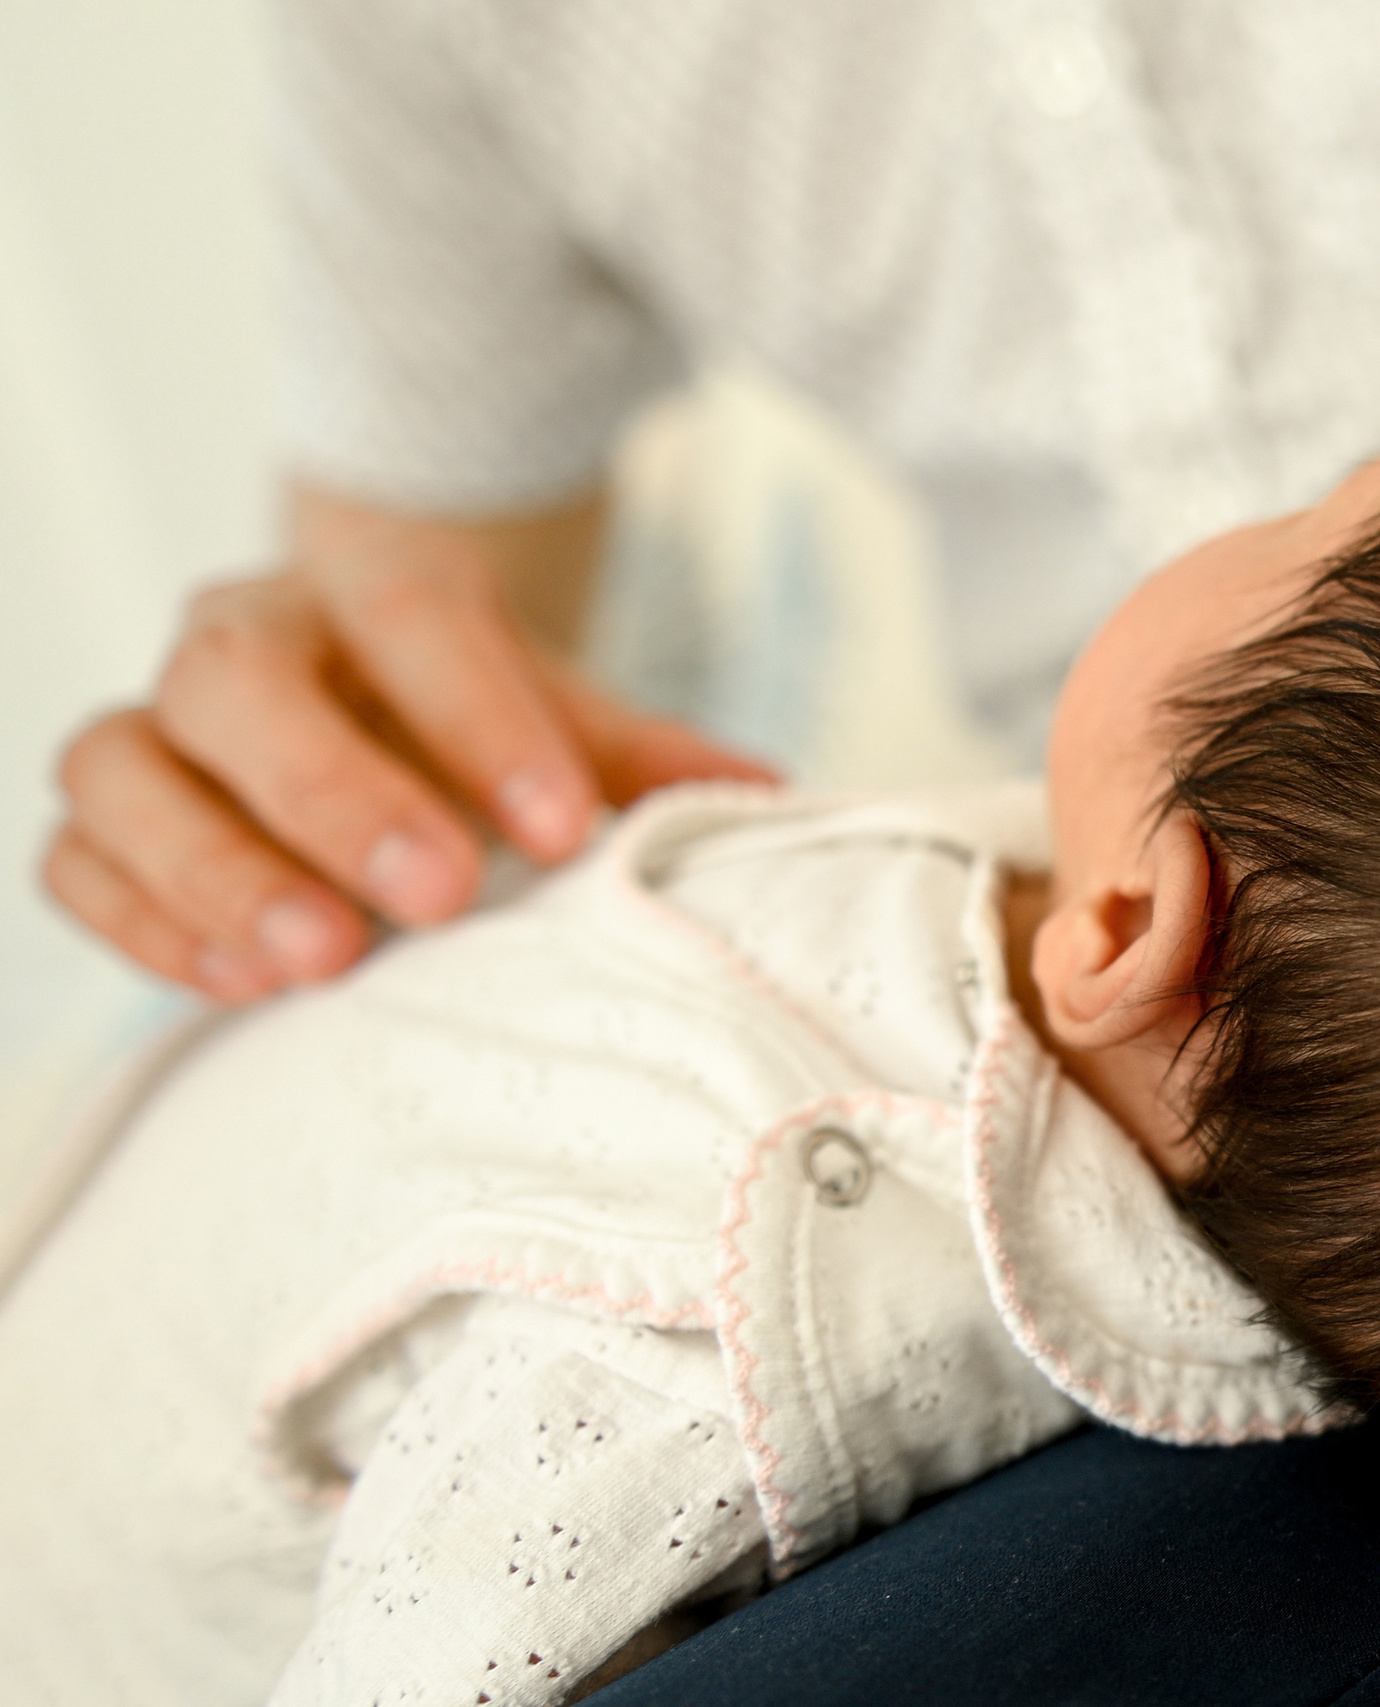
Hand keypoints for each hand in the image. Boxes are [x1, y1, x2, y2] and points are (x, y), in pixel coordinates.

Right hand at [46, 496, 772, 1002]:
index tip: (563, 832)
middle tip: (434, 900)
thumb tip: (767, 792)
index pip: (414, 617)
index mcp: (371, 586)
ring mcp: (157, 726)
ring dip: (215, 870)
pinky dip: (140, 923)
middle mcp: (246, 634)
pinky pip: (73, 860)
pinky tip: (233, 985)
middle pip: (241, 682)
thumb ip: (643, 756)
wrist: (362, 701)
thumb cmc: (472, 719)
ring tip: (318, 962)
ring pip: (123, 767)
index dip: (484, 722)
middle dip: (333, 793)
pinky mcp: (103, 819)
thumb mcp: (565, 718)